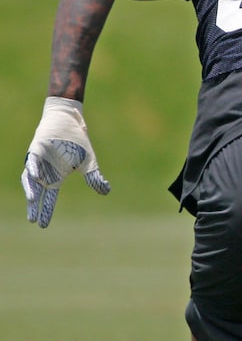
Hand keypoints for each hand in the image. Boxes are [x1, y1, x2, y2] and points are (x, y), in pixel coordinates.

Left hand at [22, 97, 110, 227]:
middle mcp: (44, 172)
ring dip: (31, 188)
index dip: (46, 211)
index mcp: (56, 177)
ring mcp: (39, 161)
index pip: (49, 198)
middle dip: (34, 207)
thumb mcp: (89, 162)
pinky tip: (35, 176)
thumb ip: (95, 177)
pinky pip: (32, 160)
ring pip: (30, 178)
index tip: (42, 225)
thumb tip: (106, 191)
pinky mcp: (36, 149)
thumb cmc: (77, 141)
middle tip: (33, 220)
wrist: (70, 120)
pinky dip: (33, 168)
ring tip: (32, 200)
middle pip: (37, 192)